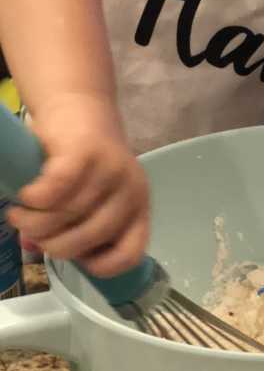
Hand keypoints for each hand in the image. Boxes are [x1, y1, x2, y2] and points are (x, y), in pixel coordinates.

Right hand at [6, 94, 148, 276]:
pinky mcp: (86, 151)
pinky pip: (55, 192)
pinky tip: (26, 195)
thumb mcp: (83, 198)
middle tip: (32, 233)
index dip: (99, 265)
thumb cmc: (80, 159)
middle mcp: (132, 190)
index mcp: (138, 207)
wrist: (77, 104)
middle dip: (54, 244)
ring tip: (19, 214)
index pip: (131, 253)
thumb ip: (68, 226)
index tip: (75, 258)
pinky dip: (34, 200)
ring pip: (69, 215)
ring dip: (34, 222)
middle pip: (92, 237)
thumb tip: (33, 249)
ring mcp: (112, 169)